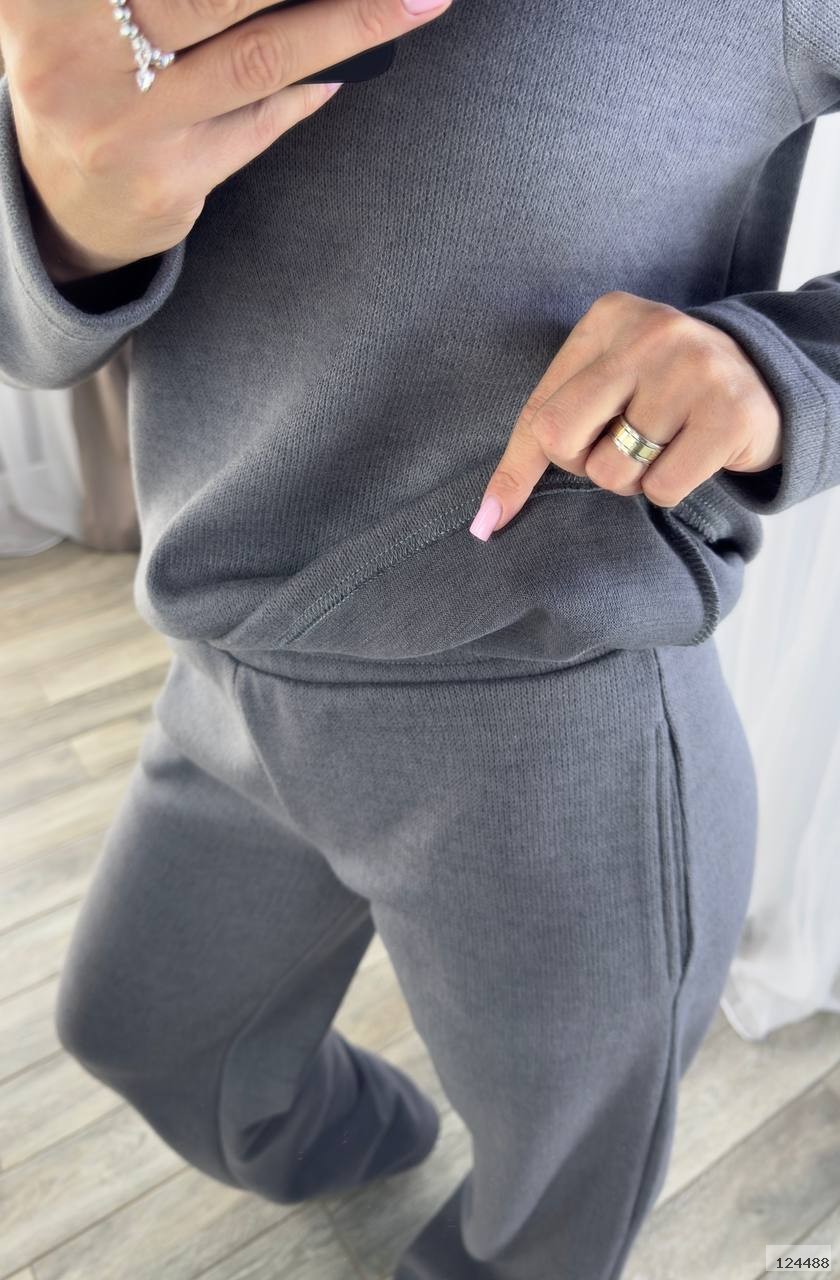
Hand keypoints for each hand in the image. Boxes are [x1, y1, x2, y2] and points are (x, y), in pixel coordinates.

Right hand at [0, 0, 451, 280]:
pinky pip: (259, 123)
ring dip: (350, 22)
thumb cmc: (88, 67)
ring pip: (256, 57)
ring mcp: (122, 126)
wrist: (59, 200)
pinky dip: (311, 87)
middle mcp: (71, 53)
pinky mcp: (165, 181)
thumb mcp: (82, 10)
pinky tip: (353, 64)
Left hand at [468, 290, 783, 539]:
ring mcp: (696, 369)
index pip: (539, 416)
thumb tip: (484, 523)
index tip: (519, 498)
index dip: (540, 460)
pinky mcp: (730, 413)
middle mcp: (650, 333)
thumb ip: (533, 447)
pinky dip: (669, 489)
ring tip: (663, 445)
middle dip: (585, 465)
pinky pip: (663, 489)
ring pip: (614, 472)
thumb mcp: (596, 393)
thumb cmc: (657, 391)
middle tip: (621, 447)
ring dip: (633, 480)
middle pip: (563, 442)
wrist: (763, 378)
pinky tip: (692, 454)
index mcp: (606, 319)